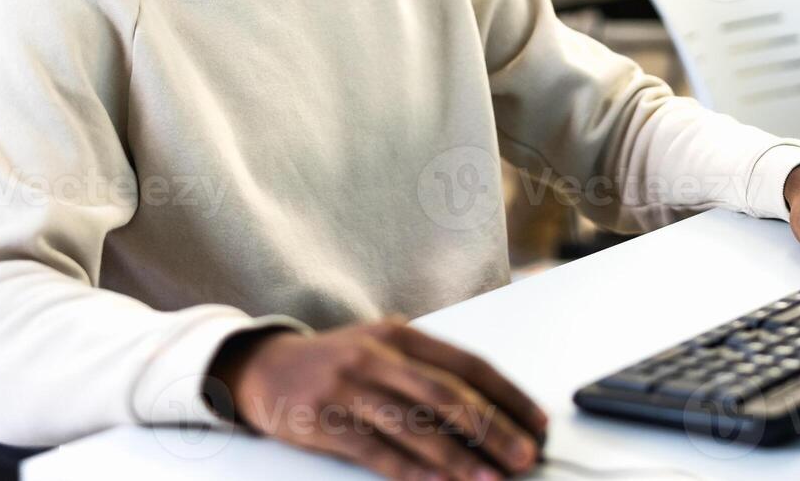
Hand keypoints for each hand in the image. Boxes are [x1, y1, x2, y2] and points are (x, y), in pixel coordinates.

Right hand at [210, 317, 545, 480]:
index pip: (468, 363)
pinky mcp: (325, 421)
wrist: (262, 368)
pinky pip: (377, 451)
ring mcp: (349, 388)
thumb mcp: (382, 347)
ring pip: (416, 425)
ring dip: (460, 456)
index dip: (507, 393)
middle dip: (493, 428)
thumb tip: (488, 411)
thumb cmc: (336, 362)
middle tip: (523, 454)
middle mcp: (377, 355)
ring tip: (491, 477)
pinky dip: (413, 470)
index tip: (536, 421)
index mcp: (400, 334)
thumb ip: (427, 371)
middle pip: (447, 395)